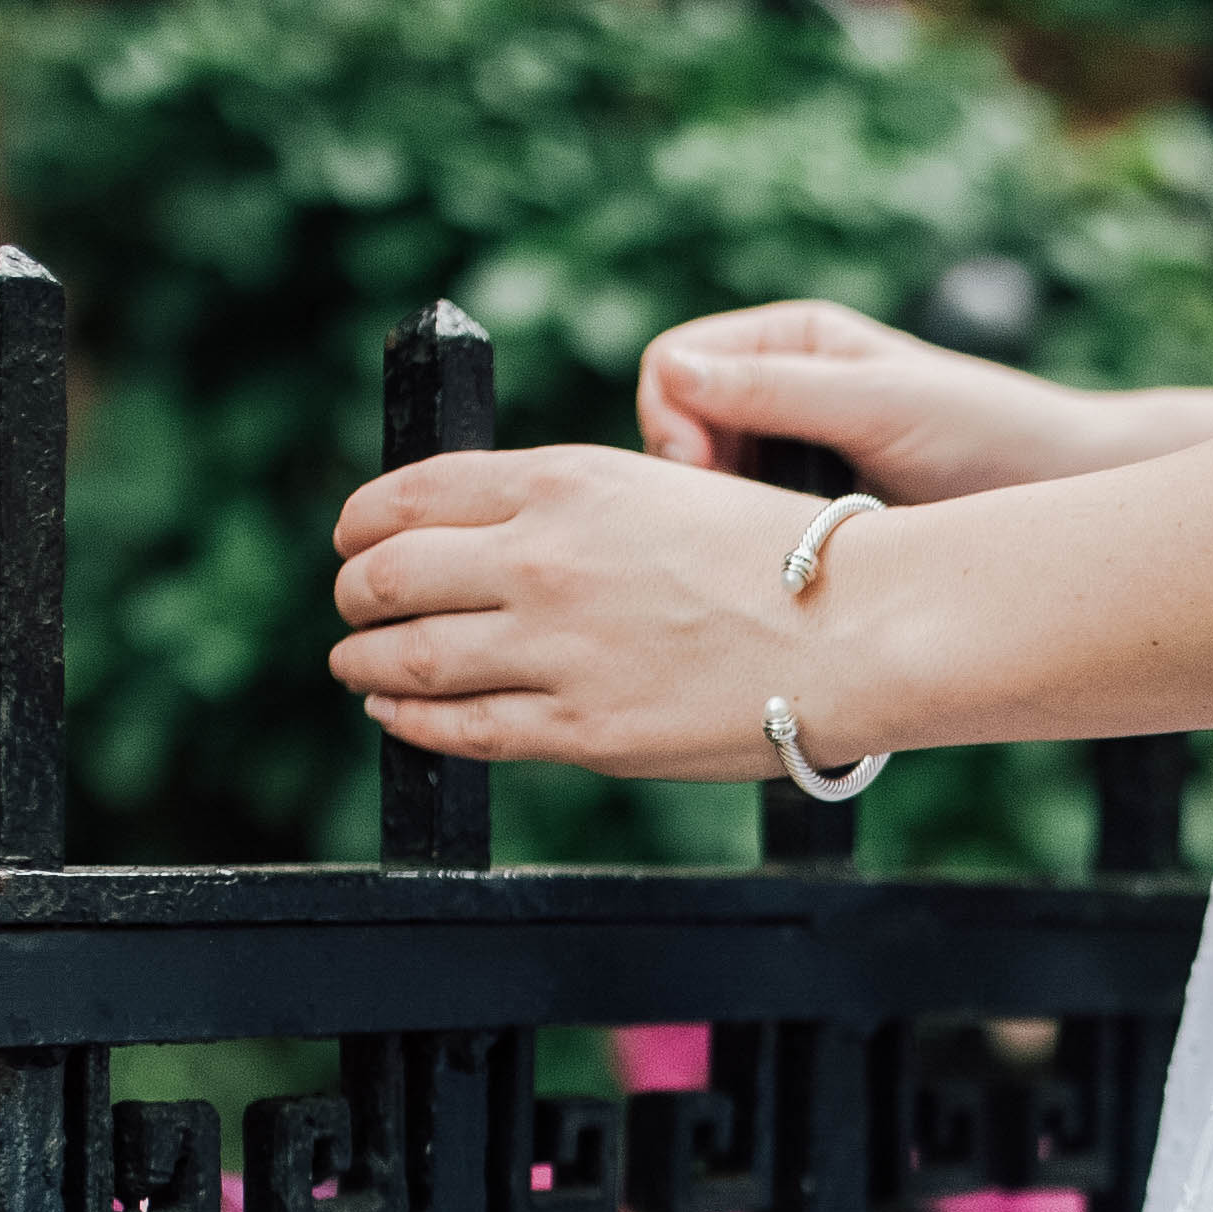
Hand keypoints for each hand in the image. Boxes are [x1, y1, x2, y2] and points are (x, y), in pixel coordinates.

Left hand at [326, 446, 848, 780]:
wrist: (860, 627)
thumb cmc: (788, 559)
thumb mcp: (662, 491)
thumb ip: (571, 510)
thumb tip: (494, 541)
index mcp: (564, 481)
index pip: (411, 495)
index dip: (363, 523)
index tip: (354, 538)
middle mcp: (544, 558)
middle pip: (389, 574)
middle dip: (355, 593)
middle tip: (352, 607)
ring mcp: (557, 648)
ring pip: (410, 656)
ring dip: (366, 662)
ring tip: (356, 666)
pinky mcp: (582, 729)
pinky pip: (462, 730)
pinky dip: (410, 723)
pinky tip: (396, 718)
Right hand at [636, 299, 1134, 499]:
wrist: (1067, 492)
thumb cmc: (988, 434)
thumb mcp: (879, 406)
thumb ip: (779, 391)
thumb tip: (670, 370)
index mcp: (791, 340)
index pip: (671, 366)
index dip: (669, 421)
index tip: (703, 479)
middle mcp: (783, 390)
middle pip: (678, 430)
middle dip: (691, 479)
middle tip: (738, 531)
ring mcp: (796, 454)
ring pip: (706, 490)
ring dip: (724, 520)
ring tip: (778, 548)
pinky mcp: (812, 513)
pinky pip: (748, 529)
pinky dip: (756, 548)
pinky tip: (794, 568)